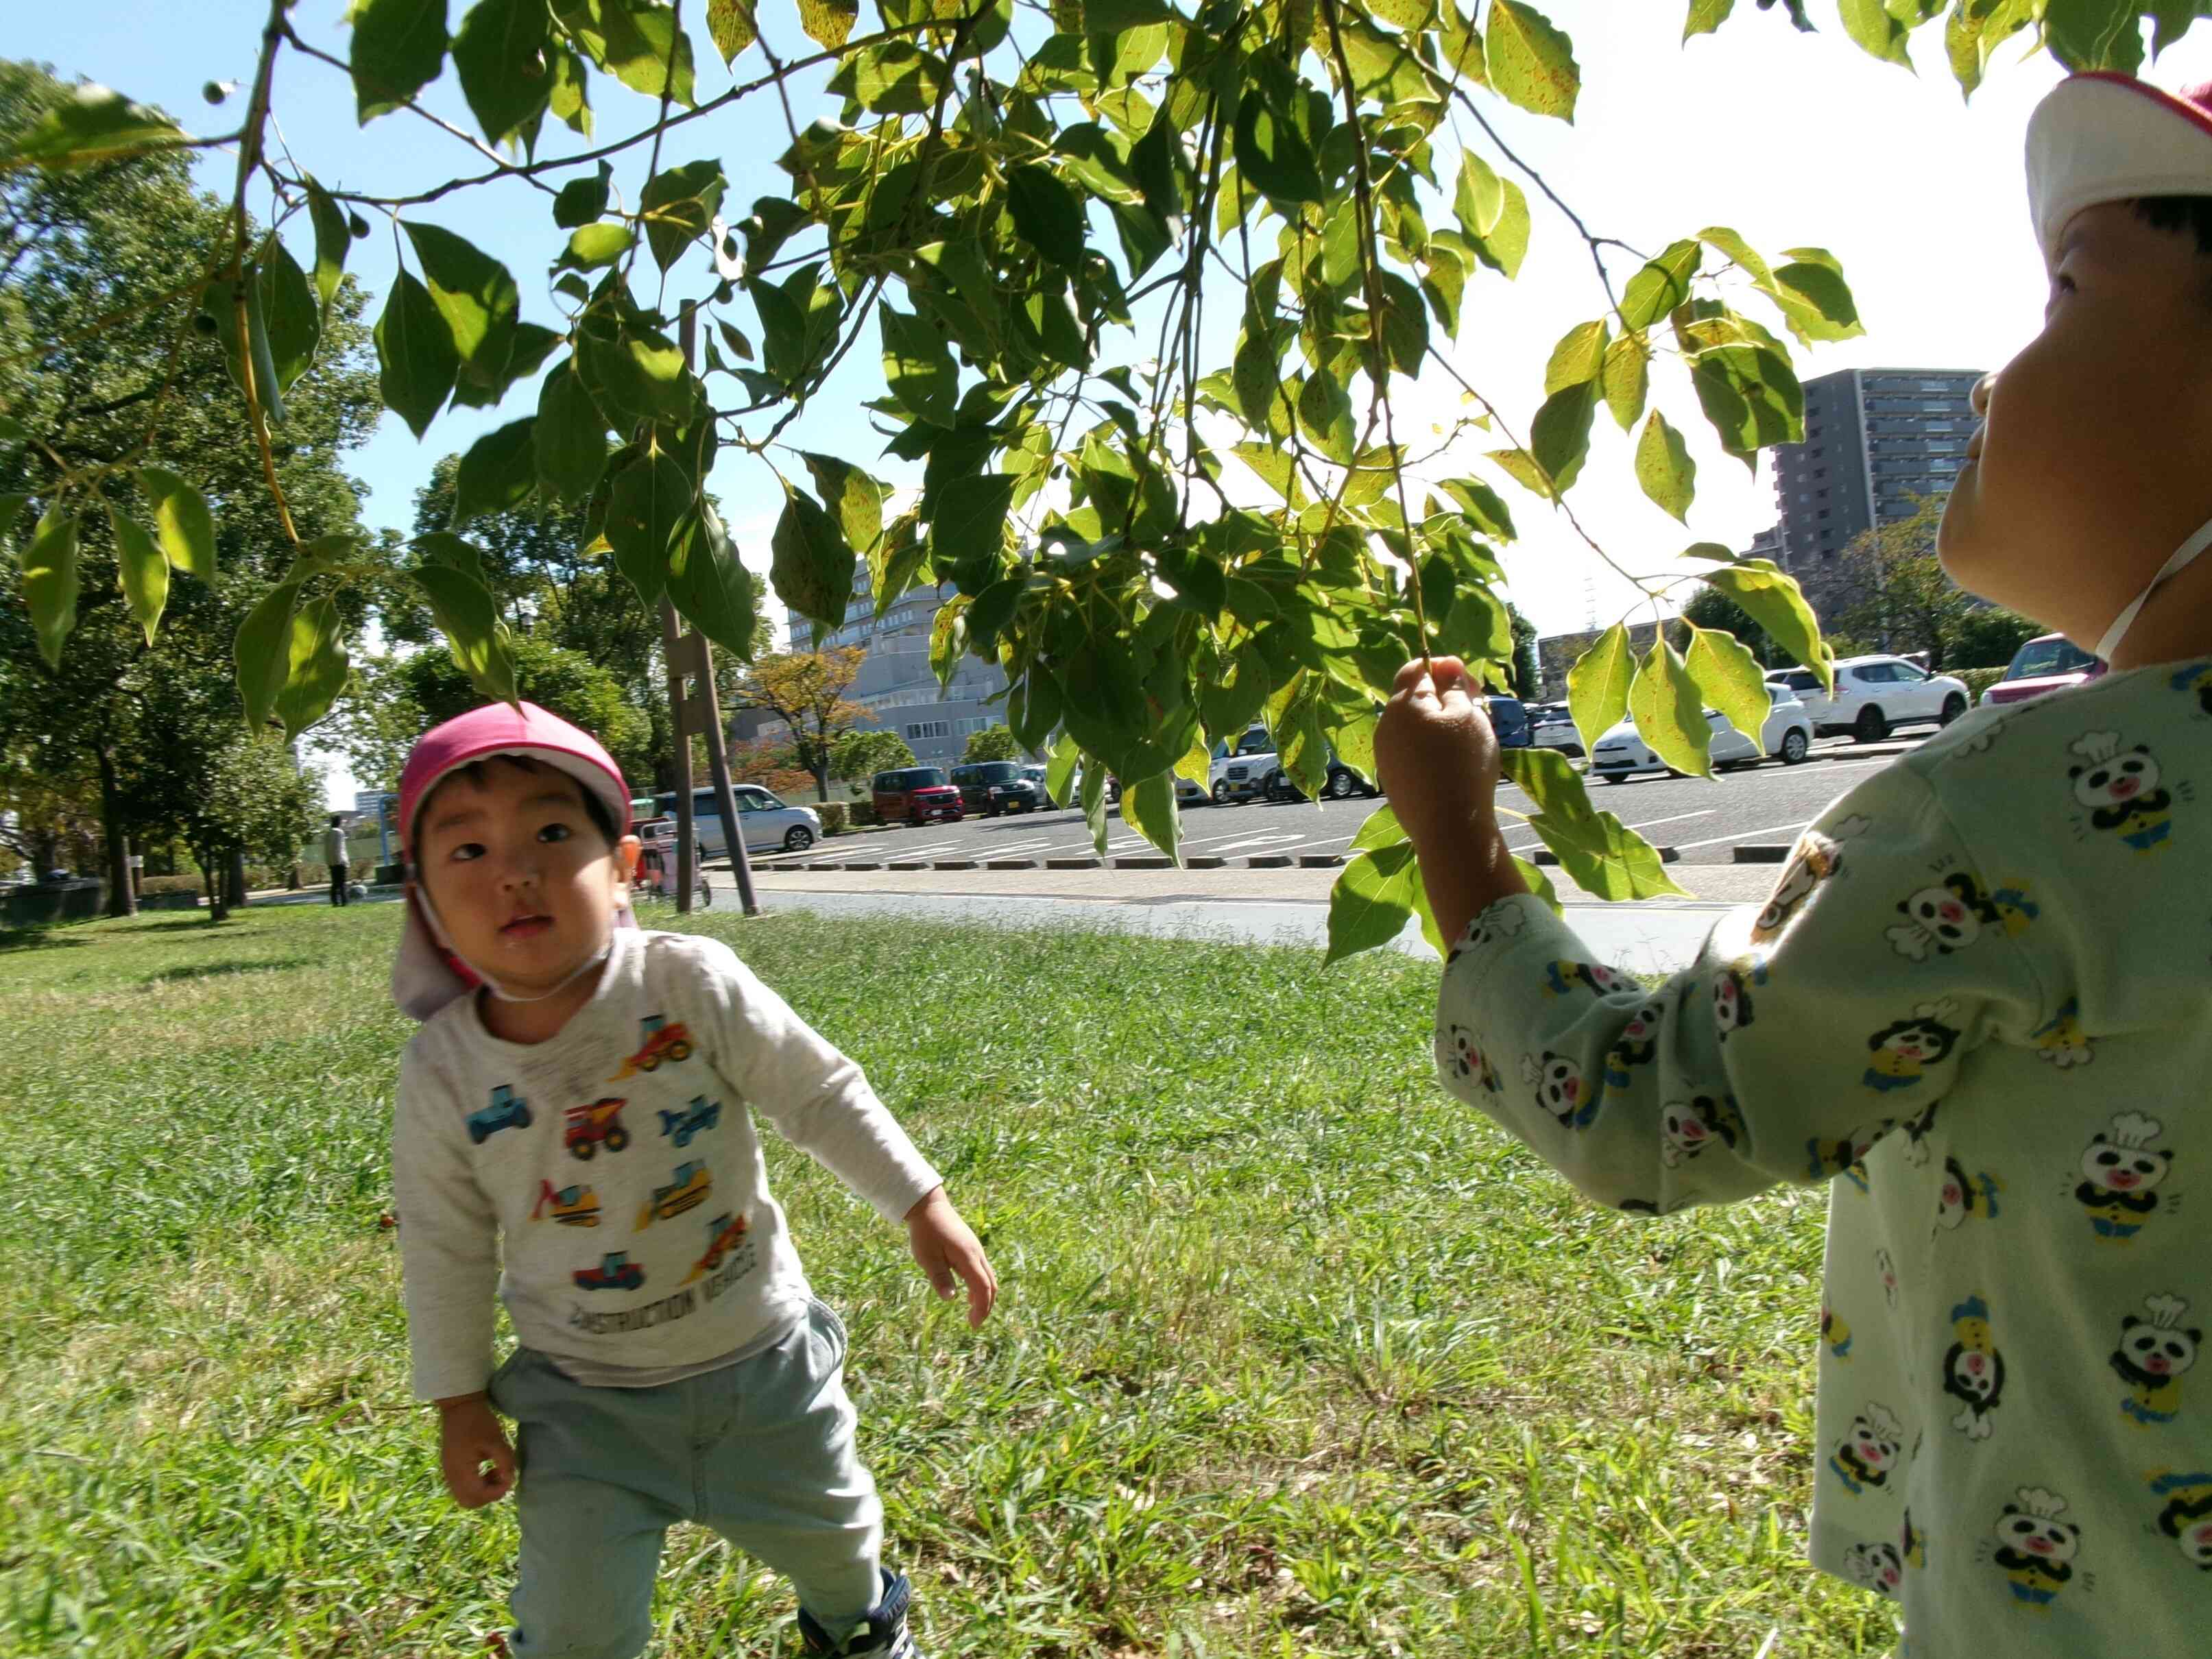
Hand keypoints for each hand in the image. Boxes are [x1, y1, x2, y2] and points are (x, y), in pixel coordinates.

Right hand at [437, 1394, 515, 1508]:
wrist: (459, 1405)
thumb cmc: (478, 1421)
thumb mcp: (496, 1440)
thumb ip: (505, 1462)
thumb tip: (511, 1479)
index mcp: (460, 1471)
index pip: (478, 1496)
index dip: (497, 1491)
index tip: (509, 1476)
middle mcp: (451, 1476)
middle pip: (469, 1502)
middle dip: (489, 1495)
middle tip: (501, 1477)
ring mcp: (449, 1472)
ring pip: (465, 1495)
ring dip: (483, 1490)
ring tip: (496, 1471)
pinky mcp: (451, 1466)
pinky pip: (462, 1486)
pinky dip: (477, 1483)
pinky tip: (488, 1467)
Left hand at [905, 1186, 996, 1327]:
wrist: (928, 1206)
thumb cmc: (925, 1232)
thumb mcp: (927, 1257)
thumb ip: (940, 1277)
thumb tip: (950, 1299)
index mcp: (968, 1257)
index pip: (982, 1288)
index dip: (981, 1308)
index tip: (972, 1324)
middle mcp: (977, 1253)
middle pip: (991, 1284)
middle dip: (985, 1306)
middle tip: (973, 1323)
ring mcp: (976, 1249)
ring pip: (988, 1277)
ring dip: (983, 1296)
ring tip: (971, 1312)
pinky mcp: (972, 1247)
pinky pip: (982, 1270)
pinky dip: (980, 1286)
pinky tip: (968, 1294)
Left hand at [1374, 657, 1499, 848]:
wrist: (1449, 828)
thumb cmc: (1463, 764)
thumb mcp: (1468, 715)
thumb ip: (1455, 686)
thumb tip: (1446, 666)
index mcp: (1401, 705)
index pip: (1415, 669)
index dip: (1442, 668)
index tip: (1469, 682)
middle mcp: (1385, 727)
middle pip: (1413, 697)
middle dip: (1443, 696)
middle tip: (1476, 708)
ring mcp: (1385, 755)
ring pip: (1413, 726)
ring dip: (1439, 723)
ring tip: (1469, 738)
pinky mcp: (1392, 779)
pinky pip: (1411, 751)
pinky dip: (1431, 747)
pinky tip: (1454, 763)